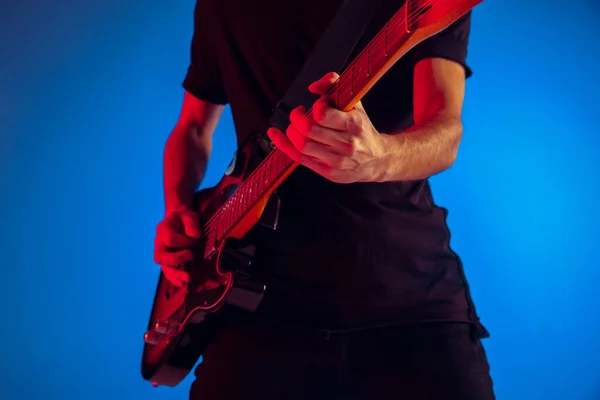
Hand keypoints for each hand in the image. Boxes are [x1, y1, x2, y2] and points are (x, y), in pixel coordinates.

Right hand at [153, 208, 201, 286]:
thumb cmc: (183, 218)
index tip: (193, 240)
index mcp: (163, 229)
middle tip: (191, 258)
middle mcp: (159, 243)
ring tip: (188, 279)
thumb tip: (195, 236)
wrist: (177, 220)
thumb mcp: (189, 215)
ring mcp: (162, 253)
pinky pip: (167, 272)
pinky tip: (182, 284)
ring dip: (175, 275)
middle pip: (160, 256)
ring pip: (164, 267)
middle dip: (175, 260)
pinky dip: (174, 279)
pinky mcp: (167, 261)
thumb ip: (192, 223)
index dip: (182, 241)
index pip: (169, 239)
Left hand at [267, 72, 387, 183]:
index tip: (316, 106)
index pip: (323, 115)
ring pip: (302, 145)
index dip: (315, 107)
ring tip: (294, 126)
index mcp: (353, 124)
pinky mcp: (327, 172)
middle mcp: (345, 144)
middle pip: (308, 130)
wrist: (377, 160)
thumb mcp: (355, 104)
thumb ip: (335, 85)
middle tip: (298, 114)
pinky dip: (283, 145)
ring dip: (291, 132)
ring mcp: (336, 160)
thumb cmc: (362, 130)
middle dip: (296, 118)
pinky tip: (276, 135)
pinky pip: (299, 158)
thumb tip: (313, 86)